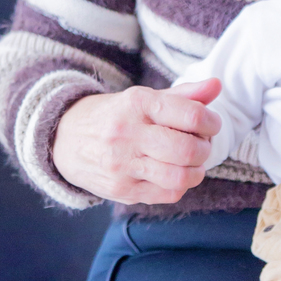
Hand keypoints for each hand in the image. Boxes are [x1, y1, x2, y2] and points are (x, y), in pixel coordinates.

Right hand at [52, 81, 221, 205]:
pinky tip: (174, 174)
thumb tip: (217, 85)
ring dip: (196, 171)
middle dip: (205, 149)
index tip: (211, 124)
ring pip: (178, 176)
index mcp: (137, 104)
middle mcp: (128, 133)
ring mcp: (122, 165)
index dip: (211, 122)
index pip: (191, 115)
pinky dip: (180, 186)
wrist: (64, 139)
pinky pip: (166, 194)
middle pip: (187, 149)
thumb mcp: (144, 98)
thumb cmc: (115, 116)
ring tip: (192, 163)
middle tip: (202, 145)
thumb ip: (184, 94)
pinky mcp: (121, 189)